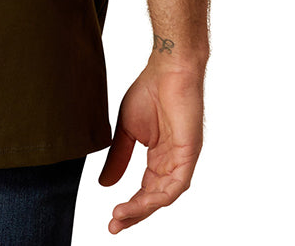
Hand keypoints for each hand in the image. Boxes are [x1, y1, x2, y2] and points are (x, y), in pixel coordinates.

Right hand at [98, 60, 203, 233]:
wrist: (168, 68)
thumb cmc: (150, 90)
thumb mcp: (126, 130)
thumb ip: (118, 157)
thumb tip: (105, 186)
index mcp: (159, 157)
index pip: (145, 190)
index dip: (129, 206)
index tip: (111, 218)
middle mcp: (172, 163)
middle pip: (154, 198)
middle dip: (134, 214)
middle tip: (114, 226)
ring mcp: (182, 159)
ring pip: (164, 196)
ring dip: (143, 208)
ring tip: (121, 215)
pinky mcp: (189, 153)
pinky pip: (176, 184)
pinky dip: (158, 196)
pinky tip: (142, 202)